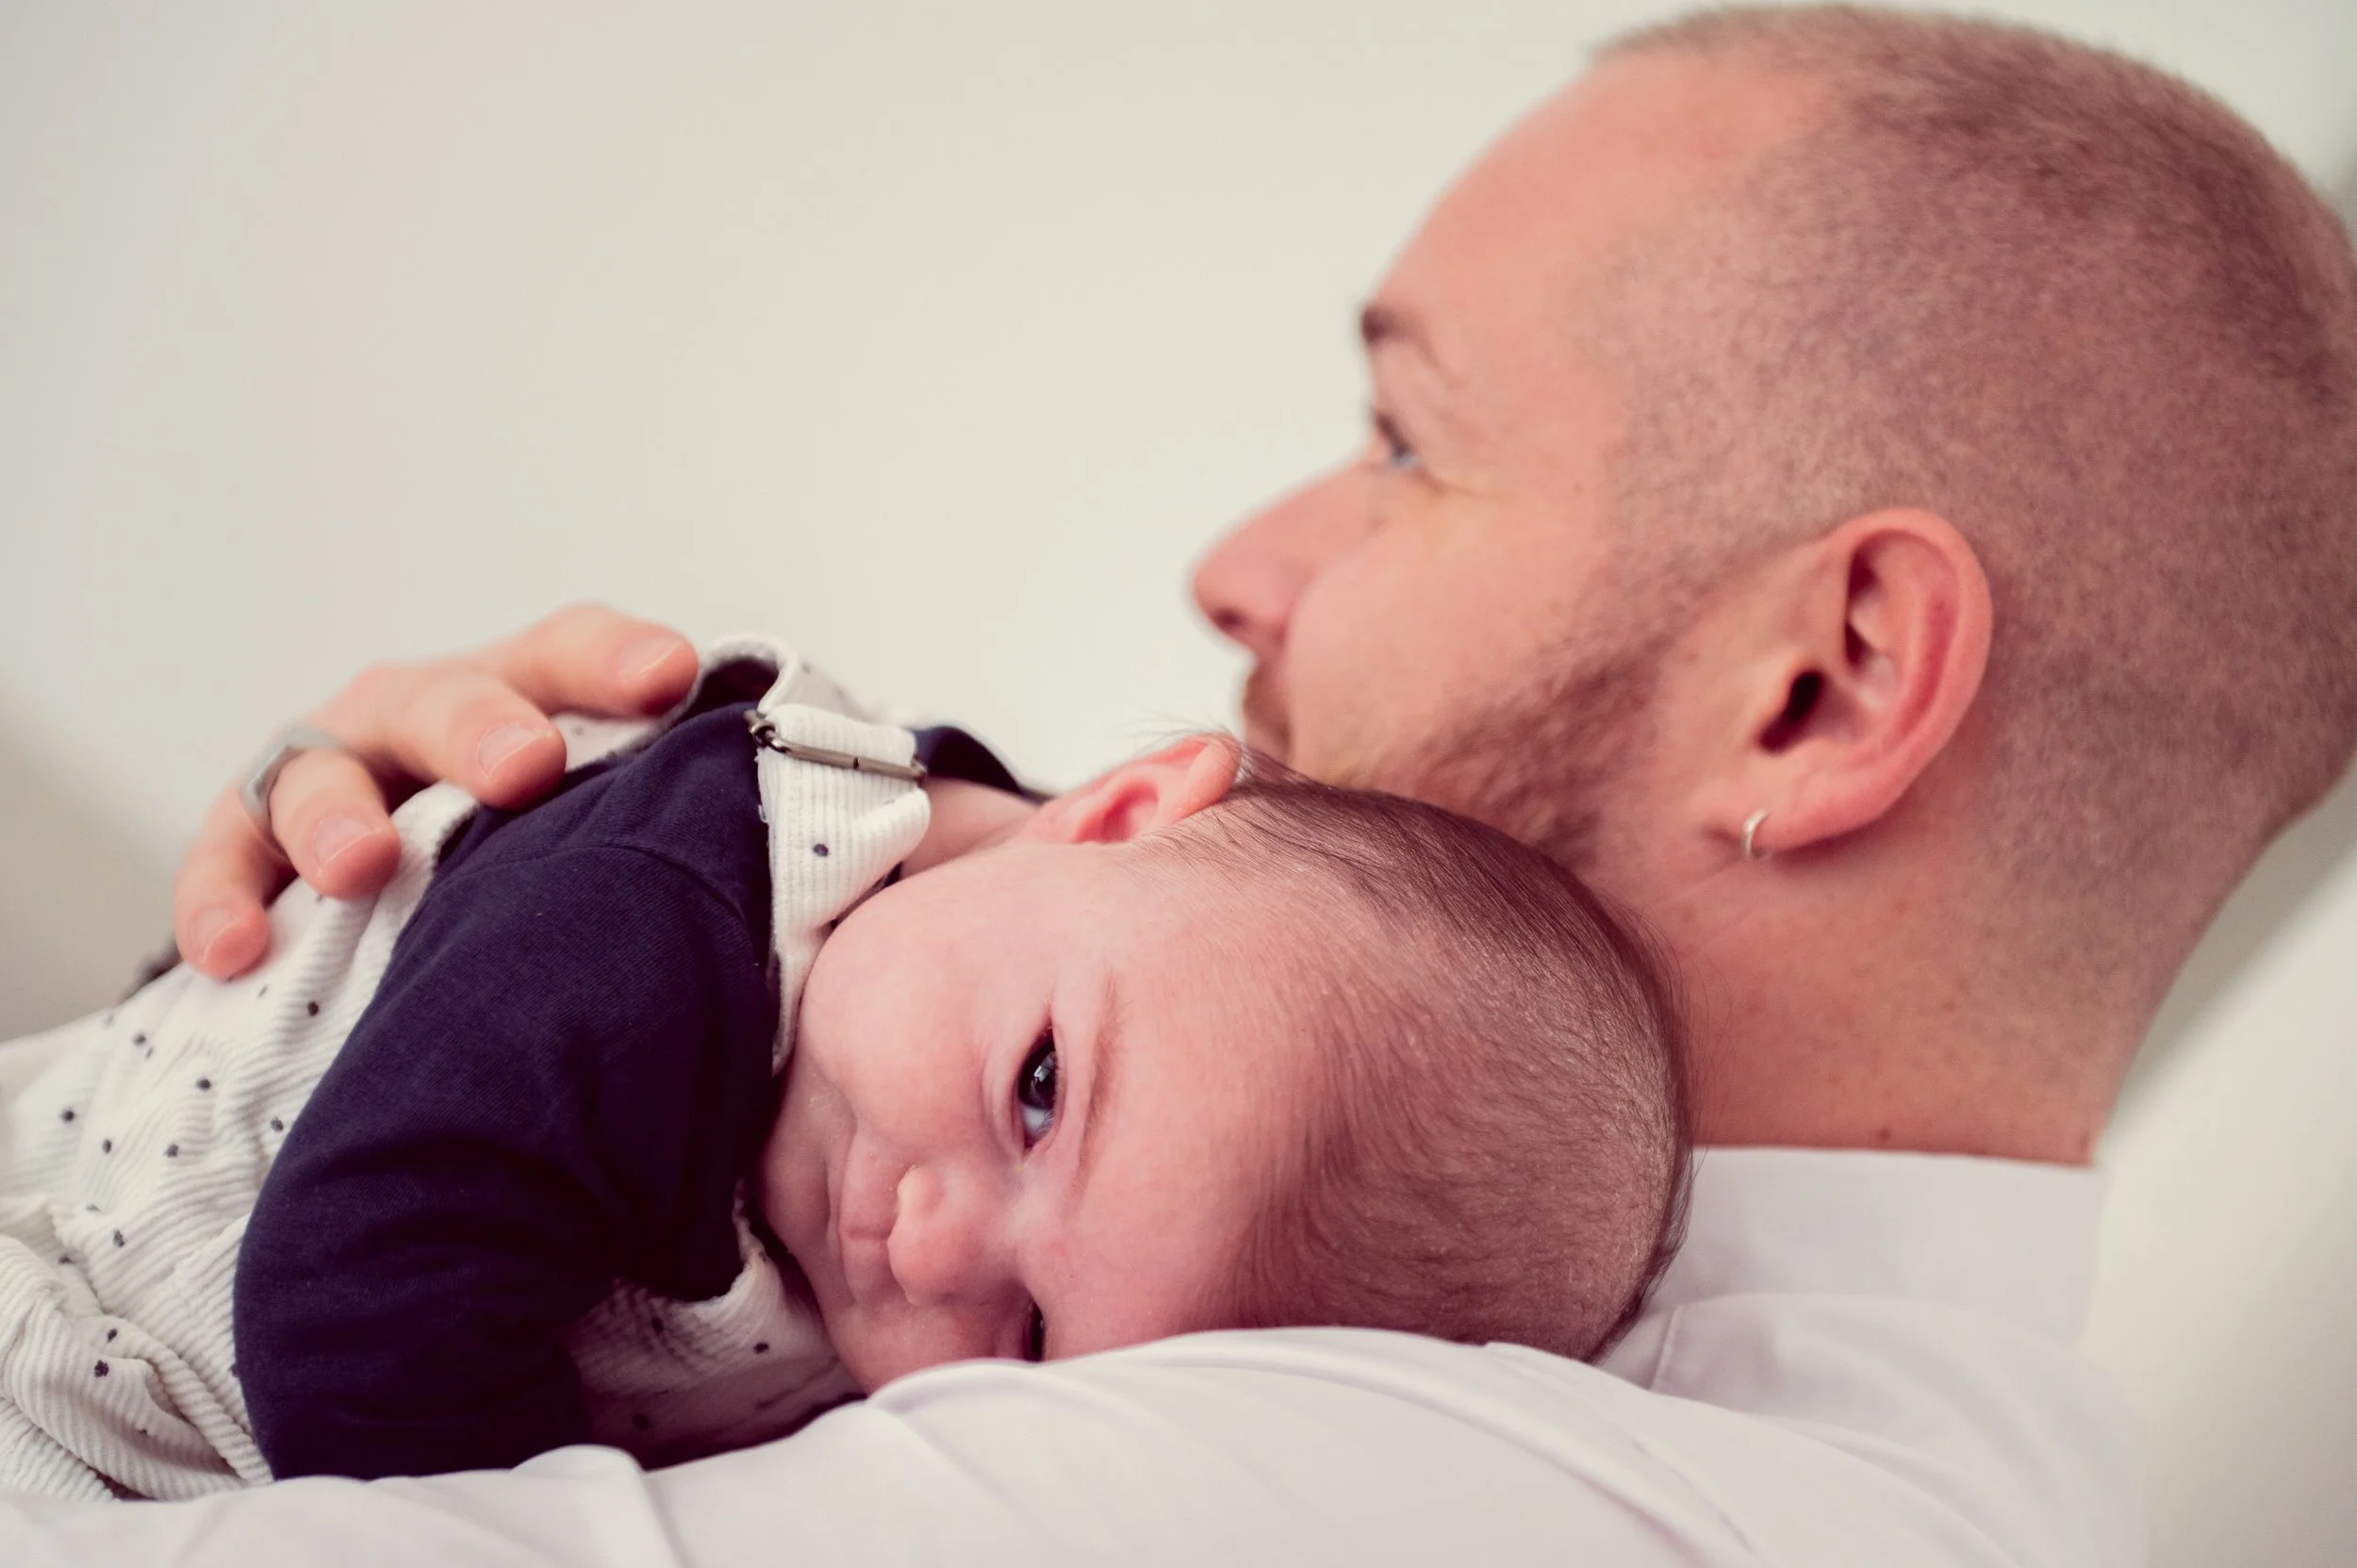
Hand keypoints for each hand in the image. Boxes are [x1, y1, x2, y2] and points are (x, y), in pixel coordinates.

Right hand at [174, 604, 696, 978]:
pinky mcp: (249, 849)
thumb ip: (735, 820)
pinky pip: (225, 867)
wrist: (417, 910)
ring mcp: (333, 776)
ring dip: (339, 816)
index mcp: (532, 701)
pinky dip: (225, 903)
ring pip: (324, 773)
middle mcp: (427, 717)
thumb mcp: (629, 827)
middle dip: (485, 728)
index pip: (576, 652)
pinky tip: (236, 954)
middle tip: (525, 770)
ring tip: (360, 865)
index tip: (669, 676)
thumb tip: (917, 823)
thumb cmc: (552, 861)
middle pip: (451, 702)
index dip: (618, 659)